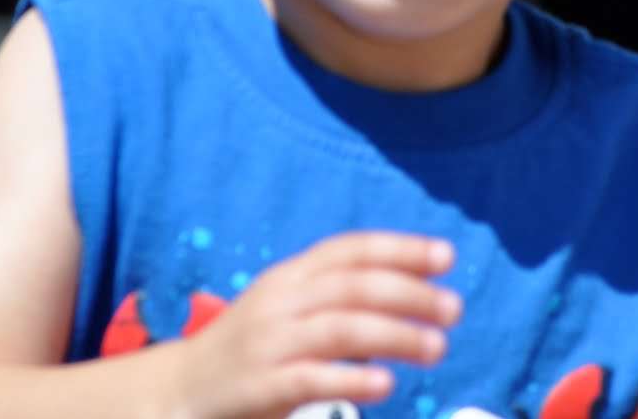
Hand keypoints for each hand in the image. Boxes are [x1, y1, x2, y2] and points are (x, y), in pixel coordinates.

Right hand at [169, 231, 460, 418]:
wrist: (183, 389)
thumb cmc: (253, 347)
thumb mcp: (289, 305)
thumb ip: (338, 293)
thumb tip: (415, 288)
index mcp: (292, 275)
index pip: (351, 250)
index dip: (401, 248)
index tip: (447, 256)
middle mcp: (282, 301)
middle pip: (354, 286)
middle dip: (411, 294)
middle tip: (454, 309)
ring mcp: (271, 342)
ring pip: (342, 328)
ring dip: (397, 336)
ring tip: (437, 347)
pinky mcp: (262, 385)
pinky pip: (313, 378)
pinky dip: (353, 379)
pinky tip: (386, 384)